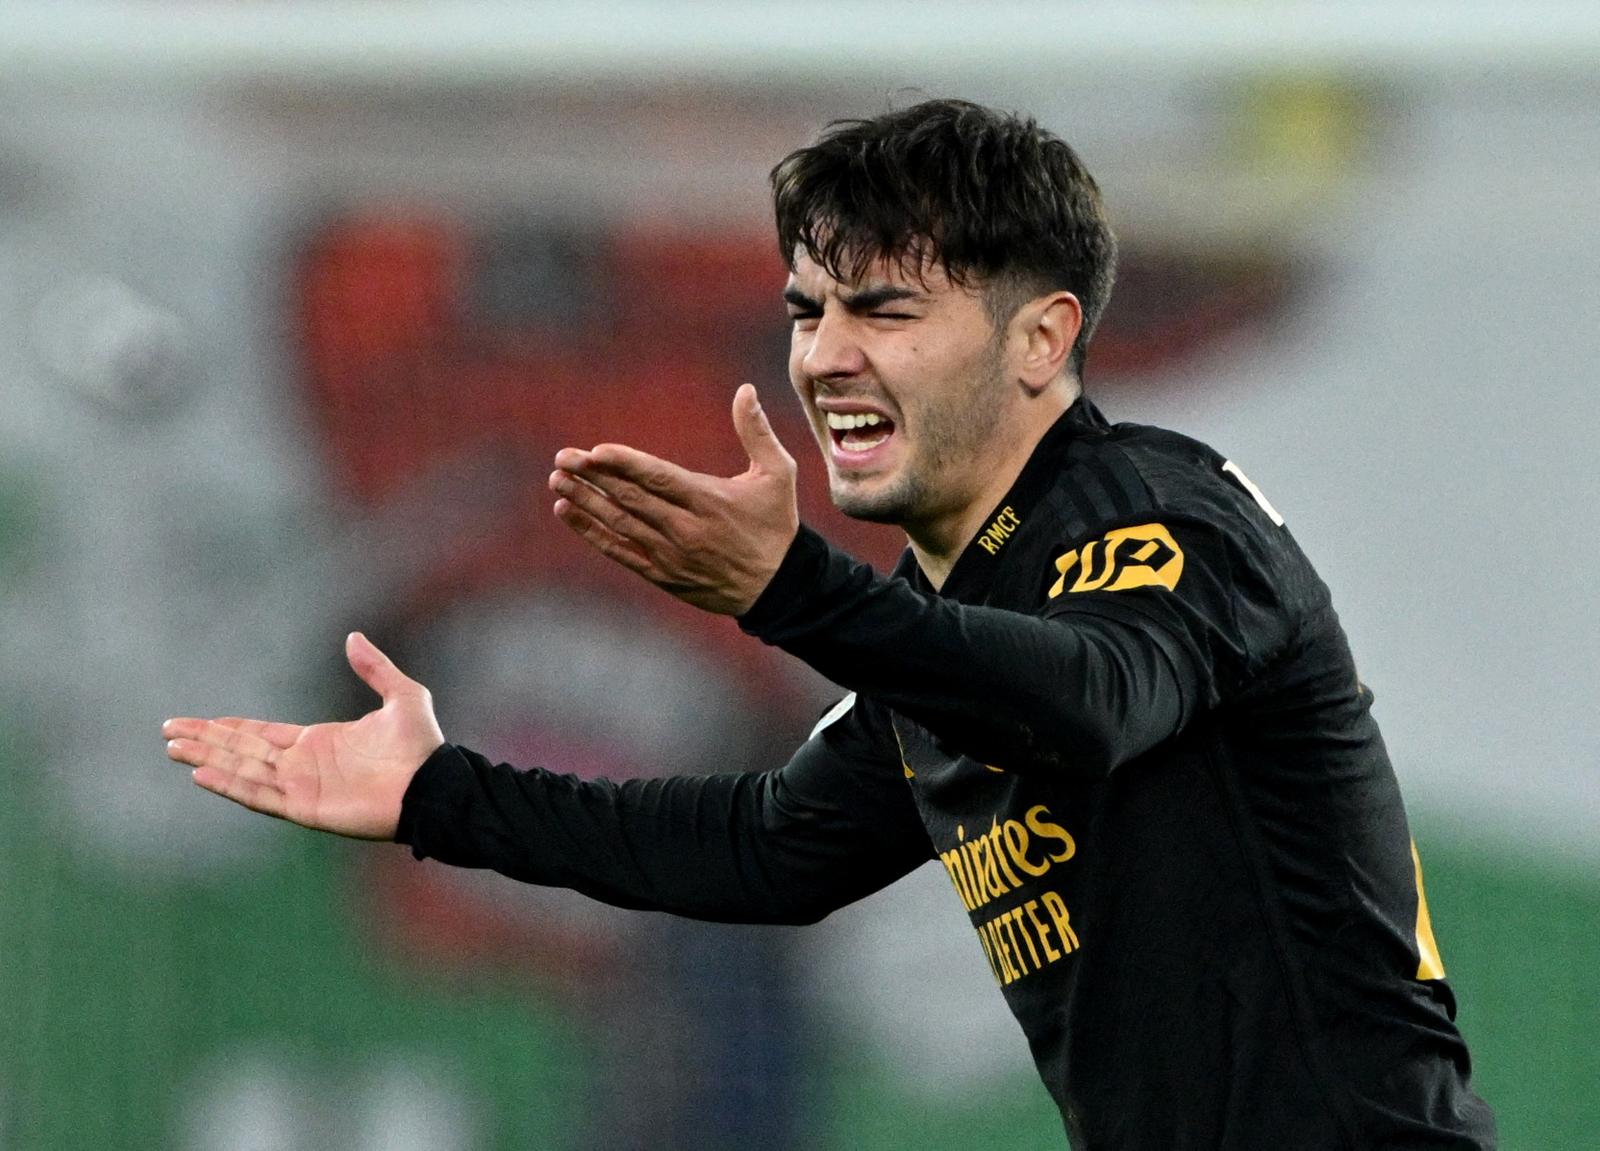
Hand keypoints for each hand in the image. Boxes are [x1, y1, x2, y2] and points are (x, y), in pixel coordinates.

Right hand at [163, 632, 444, 839]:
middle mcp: (303, 765)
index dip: (229, 727)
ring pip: (242, 771)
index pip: (262, 734)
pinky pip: (260, 795)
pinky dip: (230, 785)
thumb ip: (375, 668)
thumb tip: (353, 636)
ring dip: (207, 759)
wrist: (435, 785)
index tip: (198, 721)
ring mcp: (302, 788)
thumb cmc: (424, 747)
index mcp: (319, 741)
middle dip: (205, 740)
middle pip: (242, 750)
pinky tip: (201, 774)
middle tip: (167, 732)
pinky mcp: (306, 808)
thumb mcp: (402, 695)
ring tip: (172, 749)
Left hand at [550, 383, 799, 614]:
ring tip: (557, 481)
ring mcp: (671, 555)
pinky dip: (591, 533)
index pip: (659, 479)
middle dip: (593, 478)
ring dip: (585, 502)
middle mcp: (686, 529)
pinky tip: (567, 513)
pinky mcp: (662, 574)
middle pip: (631, 500)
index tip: (595, 452)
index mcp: (710, 501)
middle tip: (562, 458)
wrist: (779, 587)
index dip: (625, 465)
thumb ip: (756, 432)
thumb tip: (745, 389)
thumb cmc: (776, 524)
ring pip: (619, 525)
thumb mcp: (778, 475)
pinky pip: (619, 551)